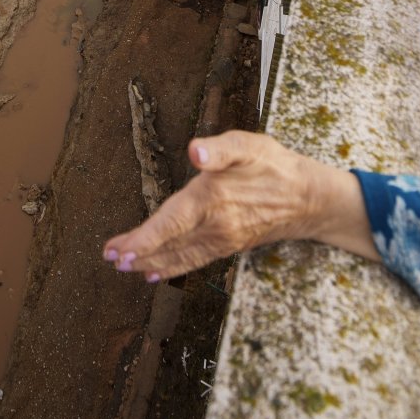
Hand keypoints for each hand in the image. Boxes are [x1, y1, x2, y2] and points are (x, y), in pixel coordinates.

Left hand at [103, 132, 370, 280]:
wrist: (308, 198)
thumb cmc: (274, 165)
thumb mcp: (249, 145)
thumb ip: (220, 148)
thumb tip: (196, 150)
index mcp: (212, 199)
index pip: (170, 223)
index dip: (143, 239)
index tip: (118, 249)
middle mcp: (214, 225)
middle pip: (168, 244)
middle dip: (138, 254)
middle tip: (111, 259)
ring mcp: (222, 240)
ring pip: (179, 256)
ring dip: (151, 263)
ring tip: (125, 267)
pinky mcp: (228, 246)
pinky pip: (194, 261)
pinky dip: (173, 268)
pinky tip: (156, 273)